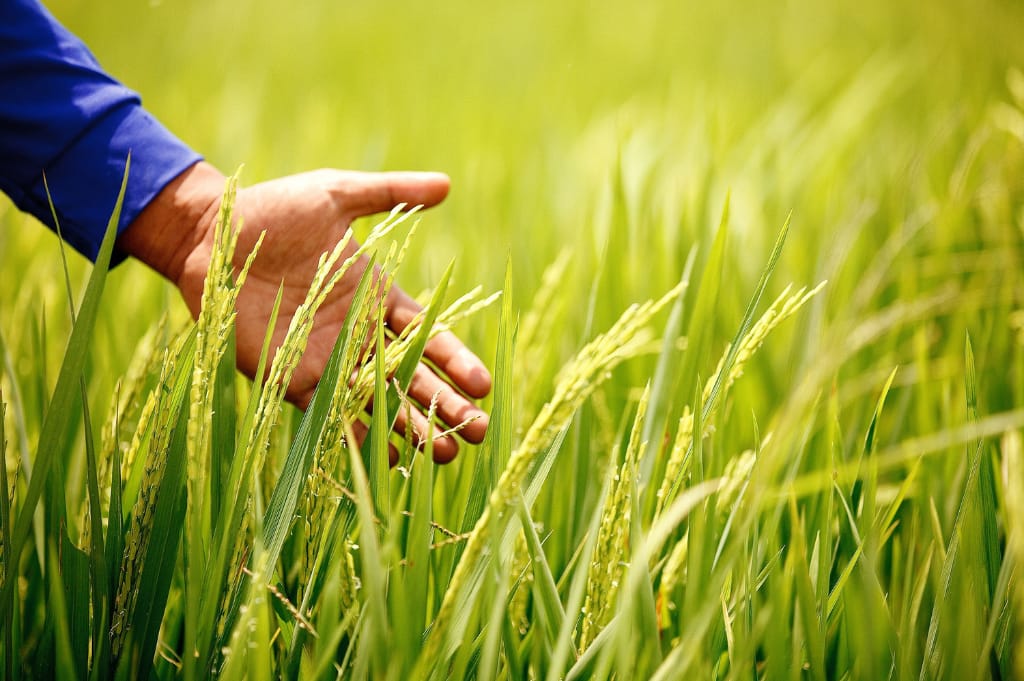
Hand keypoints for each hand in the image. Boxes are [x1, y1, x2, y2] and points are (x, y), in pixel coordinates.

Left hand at [119, 161, 490, 462]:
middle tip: (477, 432)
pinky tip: (386, 459)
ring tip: (444, 454)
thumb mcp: (335, 194)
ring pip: (381, 402)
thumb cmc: (273, 210)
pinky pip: (331, 413)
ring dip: (412, 430)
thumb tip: (446, 184)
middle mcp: (359, 334)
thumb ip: (390, 193)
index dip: (456, 362)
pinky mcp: (292, 378)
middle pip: (413, 378)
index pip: (428, 336)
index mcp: (377, 297)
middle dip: (447, 406)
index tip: (483, 385)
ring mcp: (328, 360)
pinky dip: (357, 436)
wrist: (210, 235)